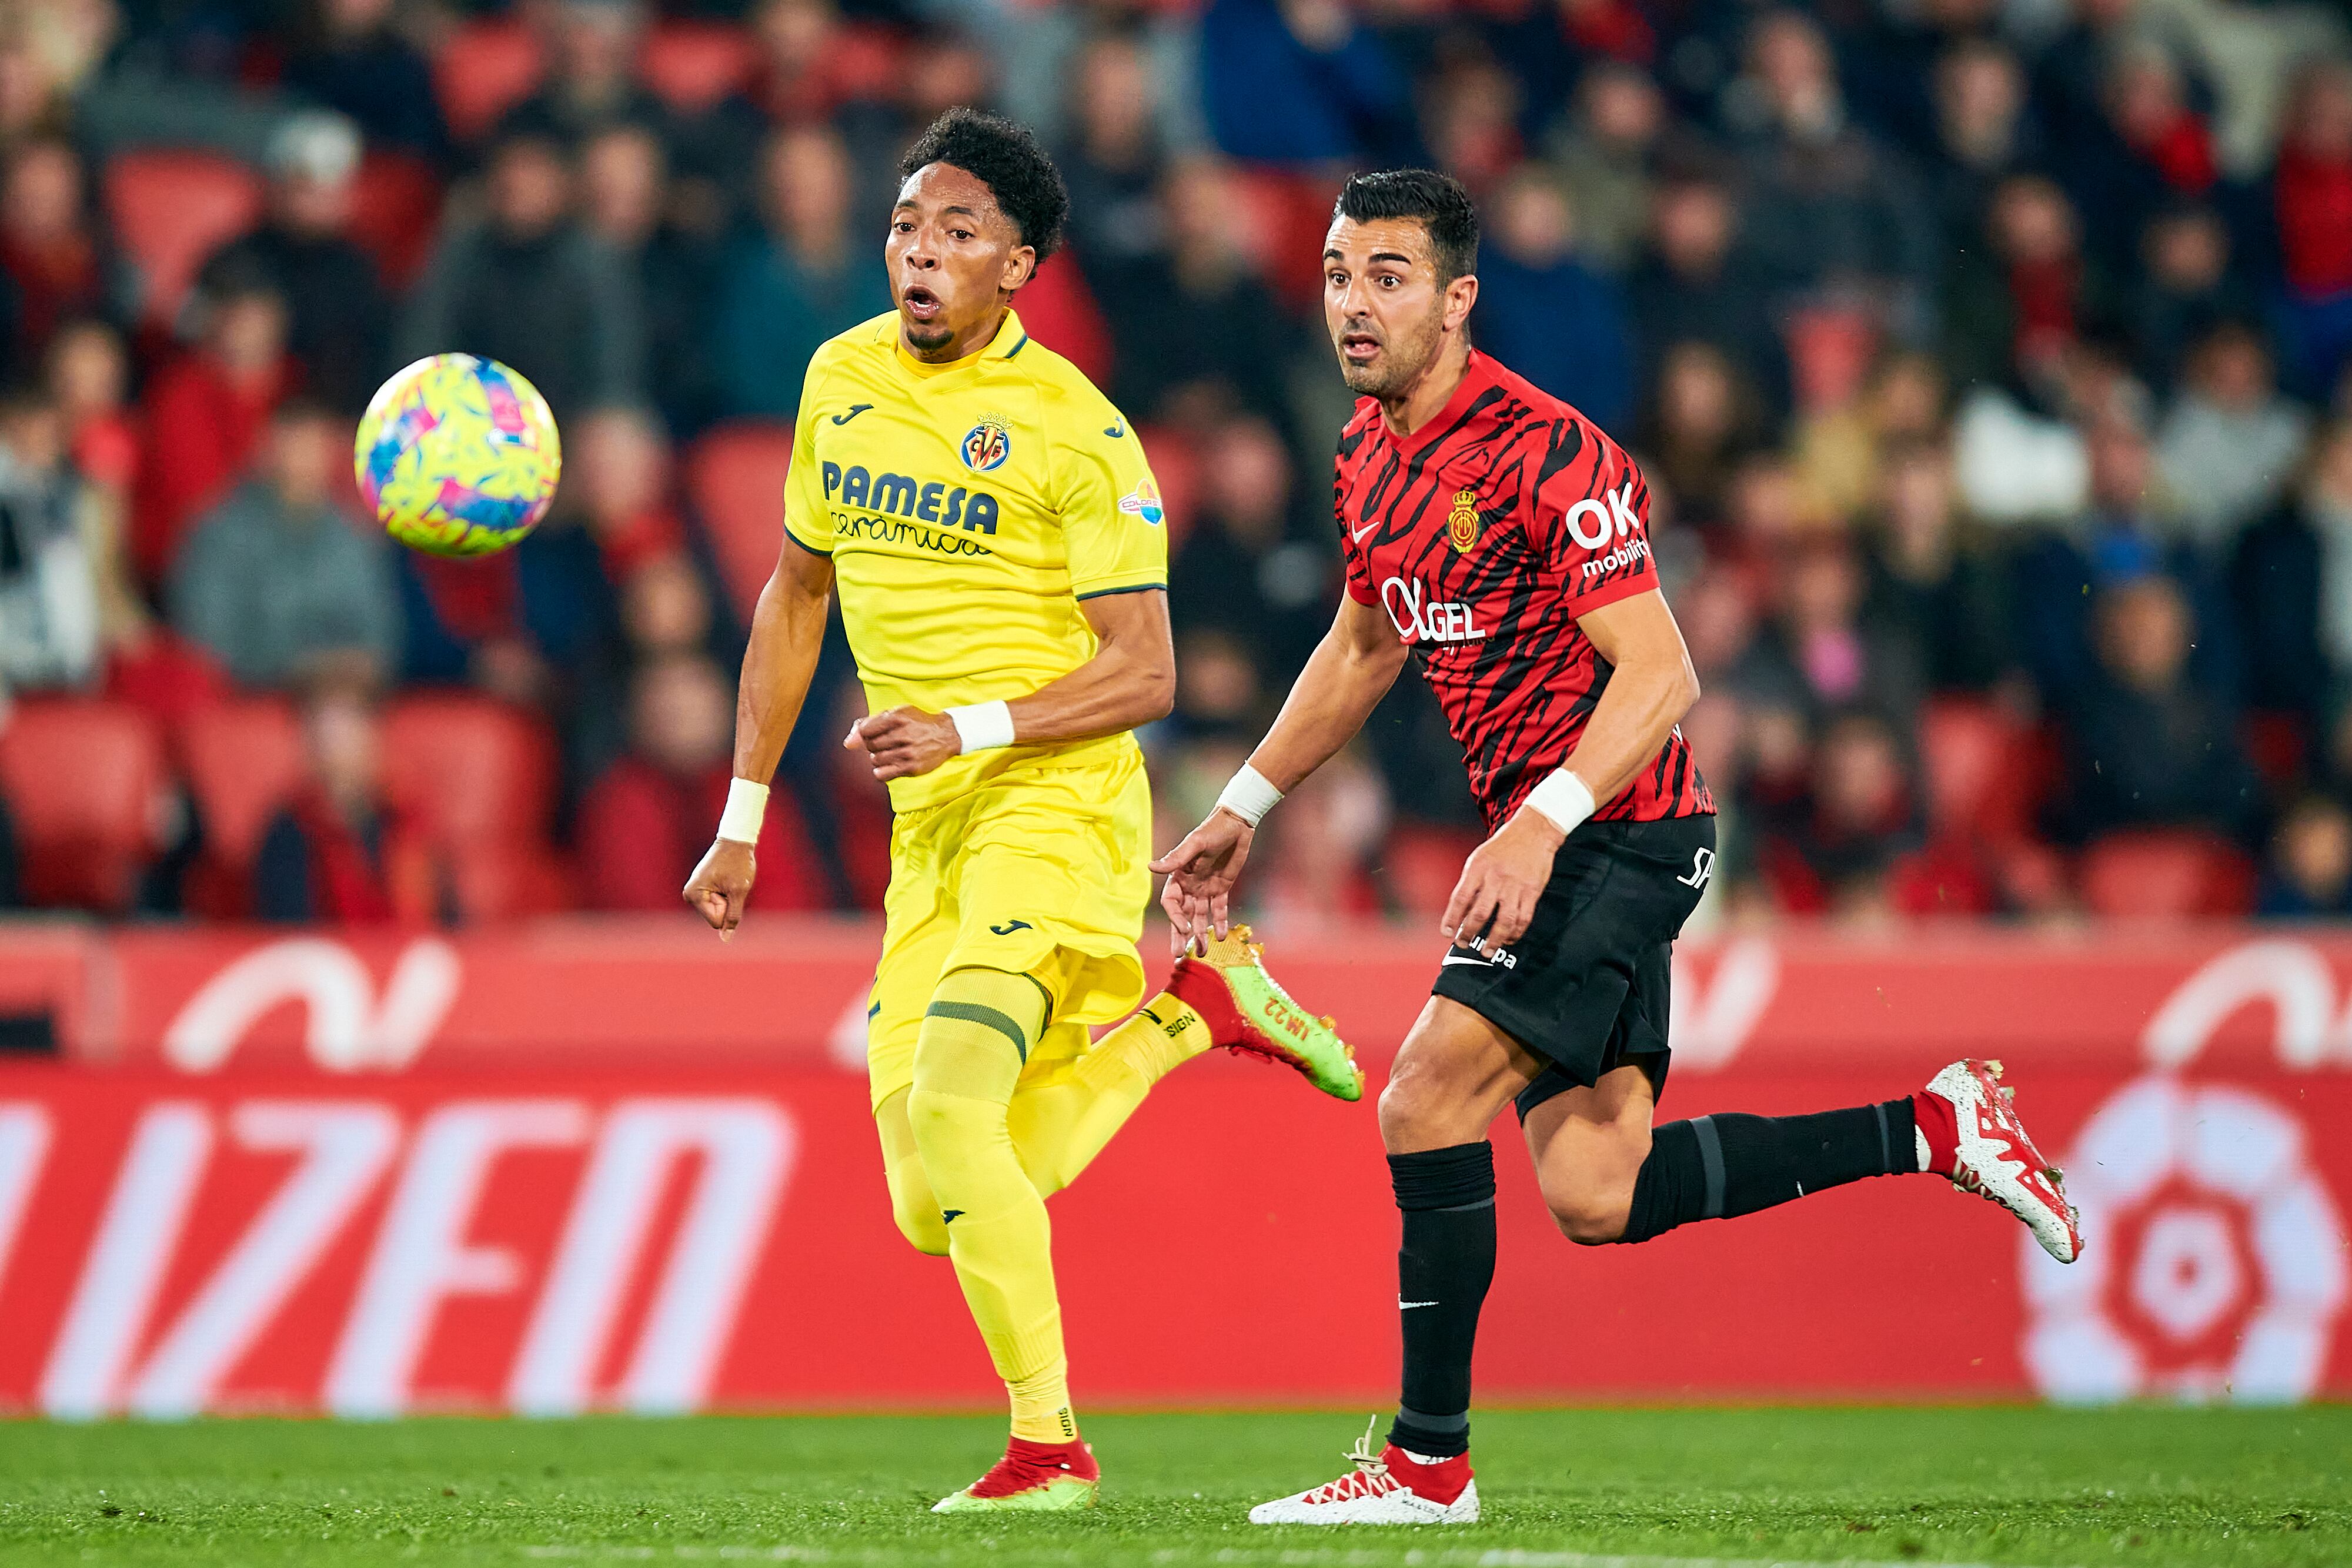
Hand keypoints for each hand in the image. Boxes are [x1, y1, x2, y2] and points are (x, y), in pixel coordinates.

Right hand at [683, 837, 756, 940]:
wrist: (735, 841)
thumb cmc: (738, 863)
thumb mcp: (739, 891)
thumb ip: (732, 916)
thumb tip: (725, 939)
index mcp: (694, 895)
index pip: (715, 921)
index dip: (728, 908)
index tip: (729, 888)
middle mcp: (689, 894)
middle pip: (715, 917)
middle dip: (727, 904)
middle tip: (729, 883)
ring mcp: (694, 892)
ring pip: (717, 910)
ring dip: (727, 899)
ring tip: (727, 880)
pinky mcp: (700, 889)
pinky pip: (716, 902)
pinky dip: (725, 894)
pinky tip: (725, 879)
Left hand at [845, 706, 959, 780]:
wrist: (946, 735)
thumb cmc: (917, 723)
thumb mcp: (896, 713)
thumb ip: (868, 723)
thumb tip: (847, 743)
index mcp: (897, 717)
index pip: (864, 730)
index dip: (866, 734)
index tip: (876, 733)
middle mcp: (902, 734)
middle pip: (870, 745)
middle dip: (874, 745)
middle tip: (888, 742)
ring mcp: (908, 752)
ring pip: (875, 760)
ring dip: (879, 757)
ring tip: (893, 752)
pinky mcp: (912, 768)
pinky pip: (882, 774)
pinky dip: (882, 771)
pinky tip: (891, 764)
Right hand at [1150, 807, 1256, 955]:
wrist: (1237, 823)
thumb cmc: (1212, 829)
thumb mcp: (1194, 843)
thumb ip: (1175, 858)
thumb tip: (1150, 867)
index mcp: (1178, 875)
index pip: (1171, 902)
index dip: (1175, 917)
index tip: (1183, 929)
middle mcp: (1189, 885)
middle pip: (1182, 915)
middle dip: (1181, 935)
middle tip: (1179, 955)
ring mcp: (1205, 888)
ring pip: (1200, 917)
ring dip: (1201, 934)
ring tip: (1203, 953)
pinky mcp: (1222, 888)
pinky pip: (1219, 910)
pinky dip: (1220, 923)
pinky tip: (1222, 937)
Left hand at [1441, 808, 1564, 949]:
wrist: (1533, 831)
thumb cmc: (1502, 846)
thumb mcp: (1479, 858)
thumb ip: (1470, 882)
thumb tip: (1459, 911)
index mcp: (1478, 867)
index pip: (1460, 898)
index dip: (1451, 918)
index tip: (1446, 933)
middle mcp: (1496, 877)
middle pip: (1480, 913)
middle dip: (1469, 933)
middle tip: (1463, 943)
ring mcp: (1516, 886)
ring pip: (1503, 921)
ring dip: (1494, 940)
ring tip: (1487, 951)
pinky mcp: (1533, 891)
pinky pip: (1523, 918)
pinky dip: (1515, 933)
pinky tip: (1508, 939)